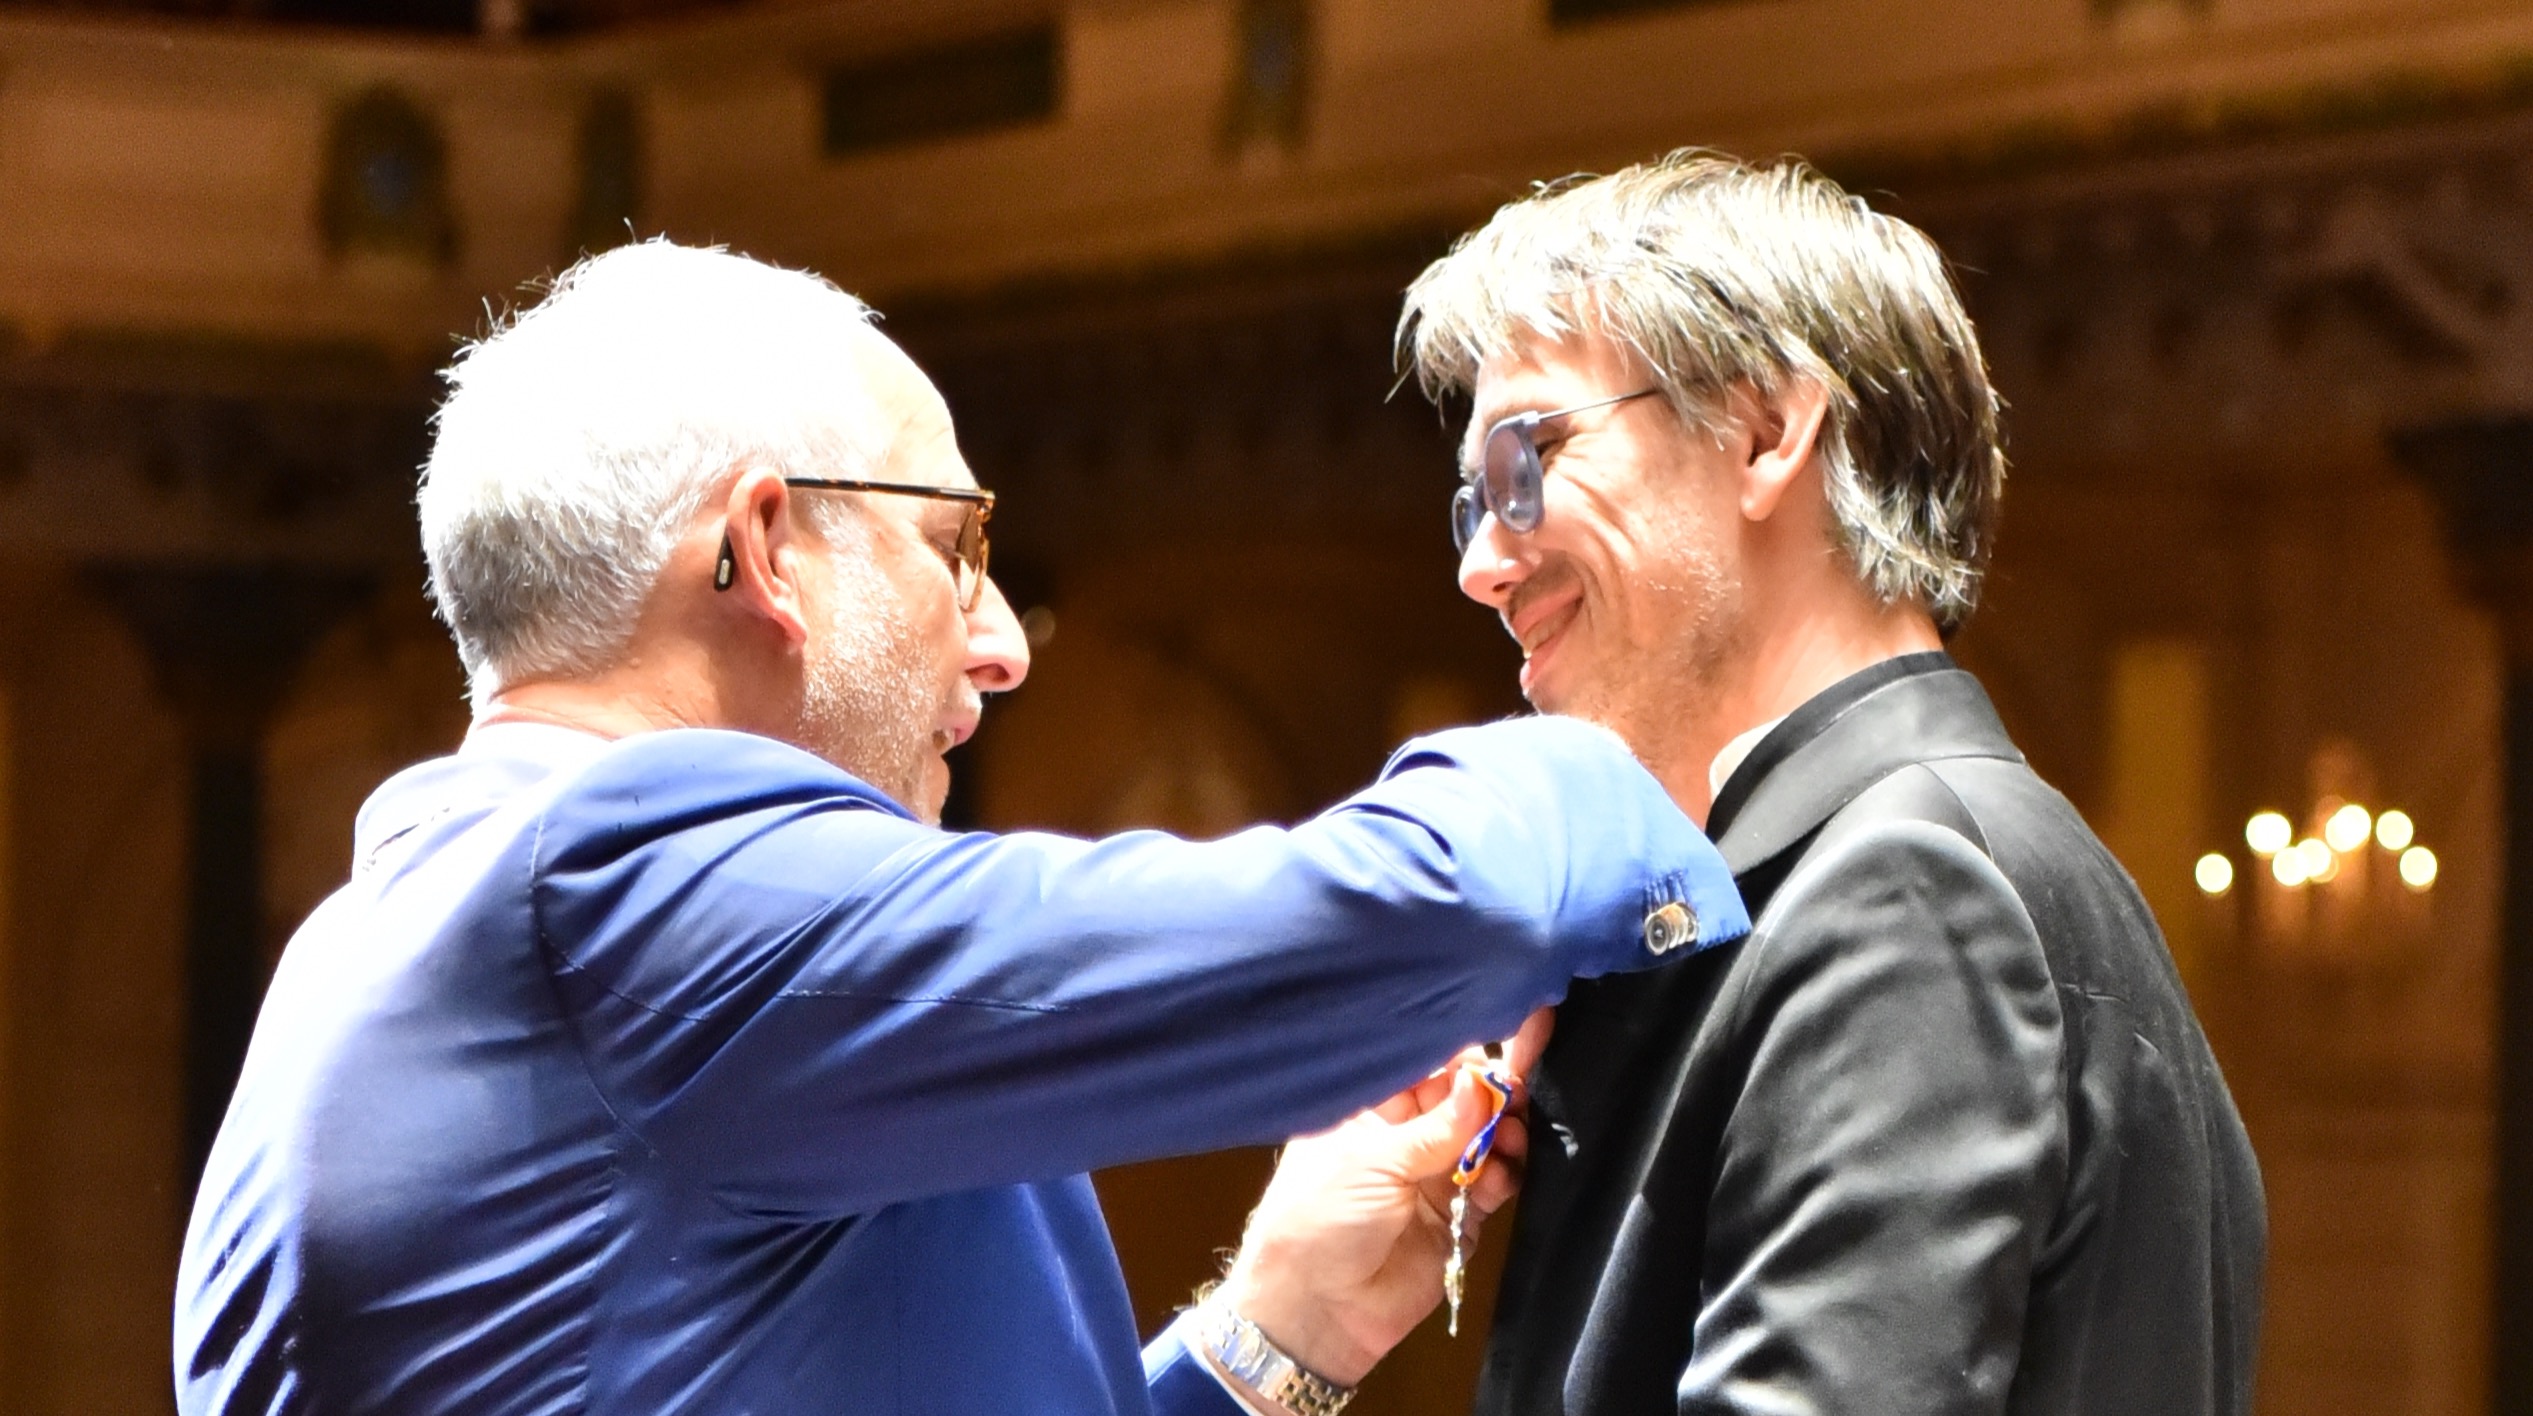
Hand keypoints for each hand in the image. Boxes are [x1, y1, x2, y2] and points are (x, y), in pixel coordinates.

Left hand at [1212, 1008, 1555, 1386]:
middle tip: (1519, 1086)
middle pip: (1464, 1101)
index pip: (1426, 1068)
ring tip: (1511, 1132)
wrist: (1317, 1310)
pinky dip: (1503, 1175)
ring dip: (1504, 1132)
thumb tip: (1483, 1079)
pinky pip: (1493, 1186)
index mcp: (1372, 1111)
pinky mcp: (1459, 1220)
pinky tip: (1501, 1172)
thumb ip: (1437, 1125)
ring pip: (1486, 1140)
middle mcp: (1406, 1139)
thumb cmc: (1322, 1216)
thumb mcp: (1373, 1160)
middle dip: (1494, 1091)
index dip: (1462, 1056)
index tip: (1498, 1043)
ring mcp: (1434, 1178)